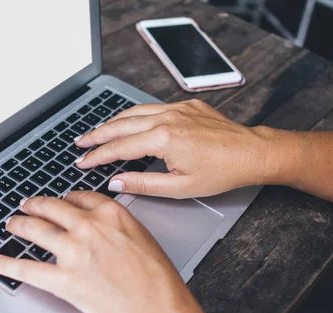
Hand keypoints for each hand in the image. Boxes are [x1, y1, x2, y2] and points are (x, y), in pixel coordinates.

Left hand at [0, 192, 260, 312]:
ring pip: (35, 229)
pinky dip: (8, 264)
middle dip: (35, 205)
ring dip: (19, 225)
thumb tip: (101, 228)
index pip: (79, 197)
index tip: (60, 201)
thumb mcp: (142, 238)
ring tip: (11, 224)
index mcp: (112, 214)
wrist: (158, 311)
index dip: (65, 198)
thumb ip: (117, 227)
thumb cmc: (158, 280)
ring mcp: (74, 252)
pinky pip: (27, 268)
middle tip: (26, 205)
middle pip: (52, 207)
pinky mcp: (63, 280)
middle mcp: (90, 227)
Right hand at [74, 99, 279, 198]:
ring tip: (96, 132)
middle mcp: (168, 118)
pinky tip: (127, 121)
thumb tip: (116, 182)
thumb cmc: (222, 172)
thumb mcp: (180, 188)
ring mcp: (177, 108)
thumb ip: (144, 184)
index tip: (82, 162)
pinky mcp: (186, 105)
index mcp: (164, 139)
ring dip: (112, 122)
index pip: (120, 147)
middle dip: (96, 134)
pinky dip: (134, 114)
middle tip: (79, 142)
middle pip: (121, 124)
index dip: (97, 156)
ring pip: (134, 111)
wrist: (252, 152)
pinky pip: (152, 107)